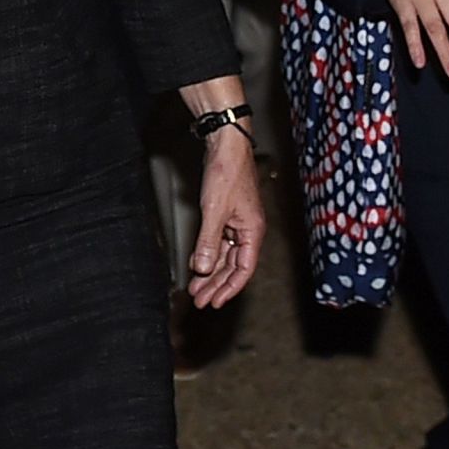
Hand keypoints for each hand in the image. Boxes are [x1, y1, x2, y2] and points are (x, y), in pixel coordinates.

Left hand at [181, 88, 264, 309]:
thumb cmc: (227, 173)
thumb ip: (209, 241)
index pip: (243, 270)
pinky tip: (197, 265)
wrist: (226, 146)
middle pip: (233, 267)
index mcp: (252, 232)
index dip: (229, 288)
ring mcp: (237, 224)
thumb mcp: (214, 211)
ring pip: (225, 256)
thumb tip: (203, 268)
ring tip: (195, 288)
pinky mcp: (227, 215)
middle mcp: (248, 231)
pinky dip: (208, 255)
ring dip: (210, 273)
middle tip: (200, 300)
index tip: (214, 302)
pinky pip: (219, 243)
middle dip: (216, 285)